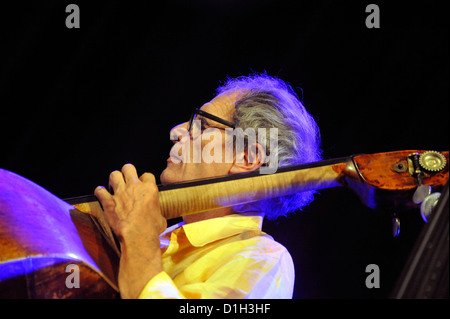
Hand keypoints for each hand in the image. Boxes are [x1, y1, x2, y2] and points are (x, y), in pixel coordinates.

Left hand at [94, 163, 166, 297]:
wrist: (137, 236)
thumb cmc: (151, 229)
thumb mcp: (161, 218)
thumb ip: (156, 211)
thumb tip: (156, 215)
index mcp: (149, 189)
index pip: (147, 175)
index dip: (145, 180)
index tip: (143, 185)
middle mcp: (134, 187)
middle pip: (129, 168)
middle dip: (127, 172)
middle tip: (127, 179)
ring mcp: (120, 193)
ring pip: (114, 174)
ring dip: (114, 179)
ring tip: (114, 185)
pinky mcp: (108, 202)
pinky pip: (100, 191)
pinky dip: (100, 192)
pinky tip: (102, 195)